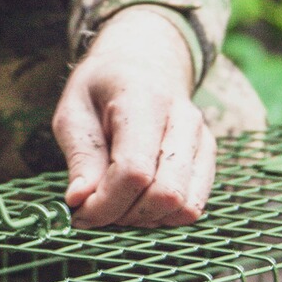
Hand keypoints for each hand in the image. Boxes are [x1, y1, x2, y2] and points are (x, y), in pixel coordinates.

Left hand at [51, 6, 215, 227]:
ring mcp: (202, 140)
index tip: (78, 211)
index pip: (134, 171)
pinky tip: (136, 202)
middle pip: (164, 195)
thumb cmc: (102, 88)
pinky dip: (161, 217)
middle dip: (122, 215)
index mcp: (145, 101)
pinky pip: (192, 207)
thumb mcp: (74, 112)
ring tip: (114, 203)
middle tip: (93, 210)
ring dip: (142, 219)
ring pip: (183, 207)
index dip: (104, 203)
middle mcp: (183, 121)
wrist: (144, 61)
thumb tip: (79, 201)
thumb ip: (80, 157)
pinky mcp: (207, 159)